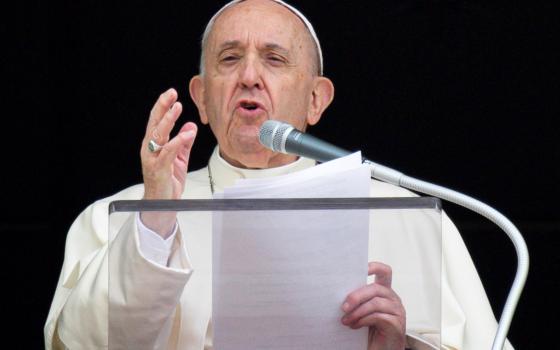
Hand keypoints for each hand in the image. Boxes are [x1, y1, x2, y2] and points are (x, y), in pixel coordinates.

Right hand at [140, 88, 196, 236]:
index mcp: (154, 144)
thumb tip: (191, 125)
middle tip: (171, 93)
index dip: (163, 107)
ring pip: (159, 135)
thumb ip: (185, 142)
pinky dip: (178, 141)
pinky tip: (187, 133)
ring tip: (178, 107)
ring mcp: (153, 158)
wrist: (162, 205)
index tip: (172, 94)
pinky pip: (169, 152)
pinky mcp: (159, 168)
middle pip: (155, 123)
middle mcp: (150, 149)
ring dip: (168, 120)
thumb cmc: (168, 182)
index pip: (157, 121)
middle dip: (162, 107)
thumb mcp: (180, 158)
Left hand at [341, 262, 405, 349]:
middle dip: (357, 296)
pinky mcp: (397, 324)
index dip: (374, 266)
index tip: (361, 269)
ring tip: (345, 320)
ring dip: (357, 311)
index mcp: (385, 292)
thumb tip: (338, 289)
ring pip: (376, 303)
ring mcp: (397, 311)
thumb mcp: (362, 311)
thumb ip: (358, 299)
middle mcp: (393, 299)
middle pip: (376, 288)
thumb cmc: (369, 331)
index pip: (384, 271)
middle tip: (343, 306)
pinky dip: (363, 320)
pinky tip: (354, 326)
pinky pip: (378, 316)